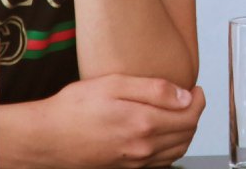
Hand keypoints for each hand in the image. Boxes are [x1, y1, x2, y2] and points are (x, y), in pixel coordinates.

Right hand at [8, 75, 205, 168]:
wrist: (47, 138)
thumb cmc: (74, 108)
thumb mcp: (114, 84)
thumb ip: (154, 89)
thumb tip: (185, 96)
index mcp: (144, 123)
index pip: (190, 116)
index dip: (199, 100)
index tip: (195, 89)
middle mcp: (144, 147)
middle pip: (187, 134)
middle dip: (194, 114)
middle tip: (189, 97)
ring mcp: (135, 161)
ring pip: (177, 150)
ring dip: (185, 132)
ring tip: (179, 113)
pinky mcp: (126, 168)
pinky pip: (161, 162)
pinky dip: (171, 148)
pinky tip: (163, 134)